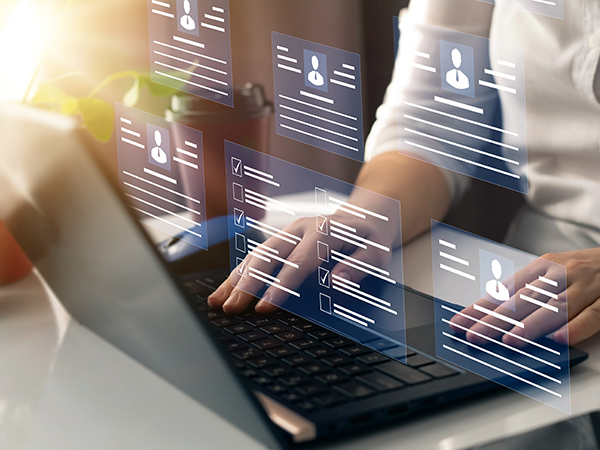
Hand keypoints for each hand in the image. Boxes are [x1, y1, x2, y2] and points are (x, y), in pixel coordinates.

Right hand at [208, 212, 394, 314]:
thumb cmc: (370, 239)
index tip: (264, 308)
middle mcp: (301, 228)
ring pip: (256, 254)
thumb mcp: (377, 254)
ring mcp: (289, 232)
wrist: (367, 217)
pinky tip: (226, 289)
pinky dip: (240, 273)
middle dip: (247, 283)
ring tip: (218, 302)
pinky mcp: (282, 239)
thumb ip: (358, 268)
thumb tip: (337, 283)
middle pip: (268, 255)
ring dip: (236, 278)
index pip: (298, 262)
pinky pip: (257, 255)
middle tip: (232, 308)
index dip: (280, 286)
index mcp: (324, 231)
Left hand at [450, 248, 599, 345]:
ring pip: (556, 307)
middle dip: (496, 319)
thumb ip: (526, 289)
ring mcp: (586, 287)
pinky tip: (559, 340)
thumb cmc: (583, 268)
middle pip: (525, 299)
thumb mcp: (552, 271)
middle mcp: (561, 274)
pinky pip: (592, 315)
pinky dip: (576, 328)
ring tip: (510, 340)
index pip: (506, 289)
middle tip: (474, 334)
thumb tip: (490, 310)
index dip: (481, 307)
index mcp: (543, 266)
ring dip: (531, 325)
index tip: (459, 321)